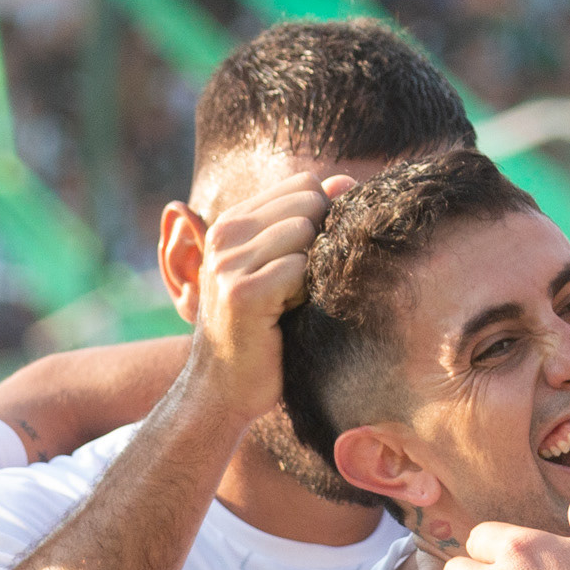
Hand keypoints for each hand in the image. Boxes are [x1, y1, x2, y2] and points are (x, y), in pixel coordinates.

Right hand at [182, 170, 354, 423]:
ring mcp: (229, 262)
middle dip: (320, 241)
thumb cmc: (262, 333)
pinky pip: (299, 269)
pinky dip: (304, 295)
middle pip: (308, 200)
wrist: (223, 389)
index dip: (322, 219)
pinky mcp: (242, 293)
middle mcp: (225, 234)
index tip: (305, 263)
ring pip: (305, 231)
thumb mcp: (283, 269)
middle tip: (299, 287)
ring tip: (290, 302)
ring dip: (311, 271)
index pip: (303, 184)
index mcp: (233, 222)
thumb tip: (346, 180)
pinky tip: (285, 318)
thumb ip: (310, 221)